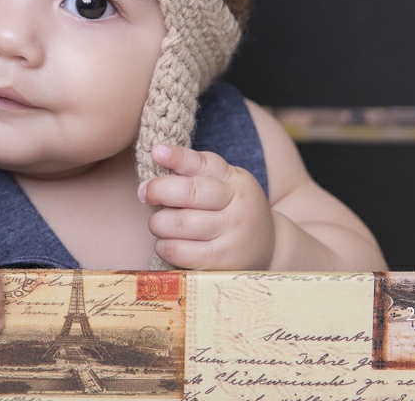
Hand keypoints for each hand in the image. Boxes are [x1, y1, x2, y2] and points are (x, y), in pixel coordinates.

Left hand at [139, 143, 274, 268]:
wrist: (270, 249)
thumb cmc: (234, 210)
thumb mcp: (227, 184)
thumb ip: (197, 171)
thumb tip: (158, 154)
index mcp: (237, 181)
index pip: (205, 164)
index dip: (178, 157)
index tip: (156, 151)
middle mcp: (238, 206)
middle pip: (190, 193)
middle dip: (158, 190)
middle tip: (145, 192)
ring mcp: (231, 235)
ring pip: (178, 223)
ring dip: (158, 222)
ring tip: (159, 222)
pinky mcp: (221, 262)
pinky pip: (179, 251)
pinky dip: (164, 245)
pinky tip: (165, 243)